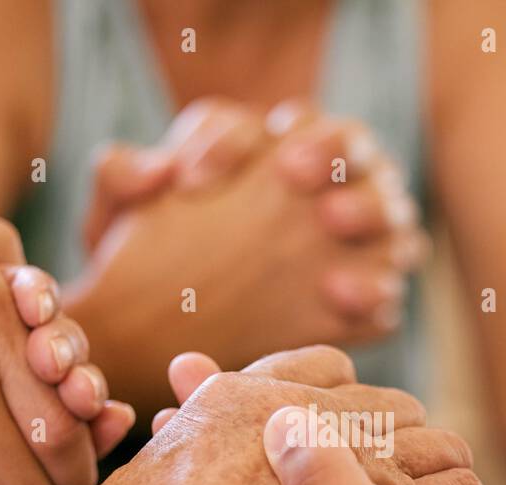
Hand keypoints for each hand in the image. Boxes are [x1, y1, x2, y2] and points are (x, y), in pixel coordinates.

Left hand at [65, 99, 426, 413]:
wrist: (166, 341)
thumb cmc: (148, 263)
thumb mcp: (116, 222)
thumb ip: (119, 179)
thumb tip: (156, 168)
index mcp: (269, 145)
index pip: (256, 122)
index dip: (230, 143)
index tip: (188, 182)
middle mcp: (328, 182)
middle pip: (353, 143)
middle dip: (331, 148)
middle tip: (291, 172)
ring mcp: (359, 240)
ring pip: (388, 207)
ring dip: (368, 207)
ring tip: (331, 222)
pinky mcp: (367, 302)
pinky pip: (388, 288)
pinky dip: (374, 288)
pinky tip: (340, 295)